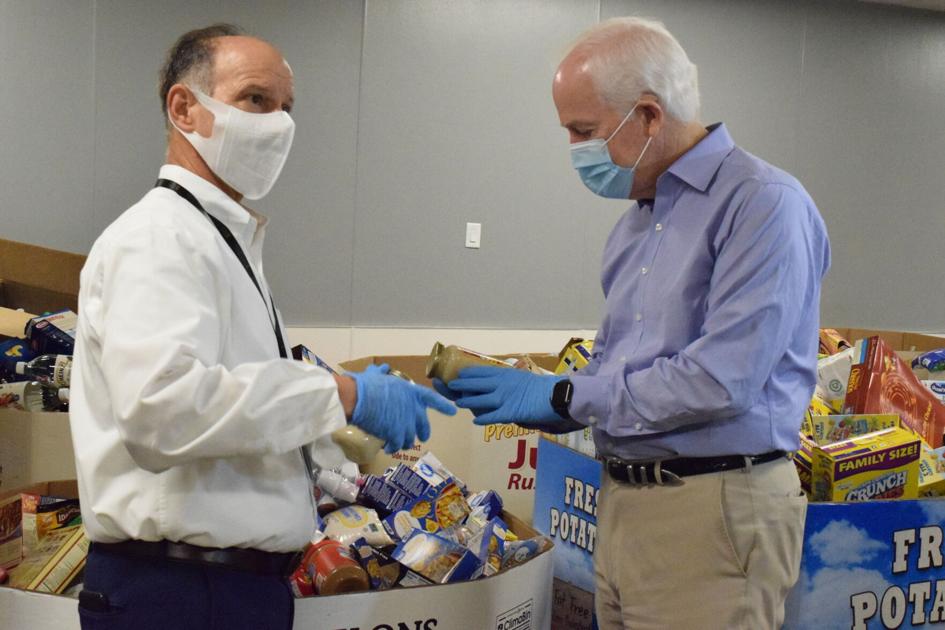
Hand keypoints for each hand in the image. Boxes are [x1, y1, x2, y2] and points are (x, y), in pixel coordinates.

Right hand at [351, 364, 455, 452]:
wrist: (359, 398)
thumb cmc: (368, 384)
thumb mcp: (378, 374)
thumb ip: (383, 373)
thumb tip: (383, 368)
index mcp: (412, 393)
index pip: (432, 399)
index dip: (443, 406)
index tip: (453, 412)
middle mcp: (413, 409)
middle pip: (424, 426)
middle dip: (424, 433)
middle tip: (422, 438)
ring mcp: (406, 423)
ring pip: (410, 439)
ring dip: (404, 442)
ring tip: (397, 444)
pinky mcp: (396, 434)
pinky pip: (397, 445)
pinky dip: (392, 448)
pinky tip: (387, 448)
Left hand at [448, 366, 565, 426]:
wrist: (556, 394)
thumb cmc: (540, 387)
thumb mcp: (520, 378)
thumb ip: (507, 381)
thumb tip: (496, 383)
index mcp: (504, 374)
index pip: (480, 372)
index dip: (467, 374)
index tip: (457, 375)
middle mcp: (501, 384)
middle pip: (475, 384)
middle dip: (460, 385)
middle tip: (449, 385)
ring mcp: (504, 398)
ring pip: (479, 400)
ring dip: (467, 401)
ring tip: (459, 402)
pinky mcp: (510, 412)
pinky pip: (493, 416)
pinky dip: (484, 419)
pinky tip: (476, 421)